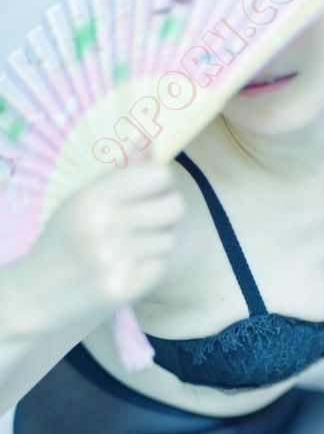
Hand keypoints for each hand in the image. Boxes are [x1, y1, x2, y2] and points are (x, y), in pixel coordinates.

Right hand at [28, 159, 186, 325]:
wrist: (37, 294)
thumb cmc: (65, 240)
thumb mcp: (82, 200)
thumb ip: (120, 173)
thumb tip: (150, 139)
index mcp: (92, 198)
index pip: (157, 175)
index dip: (162, 181)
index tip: (153, 190)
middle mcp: (104, 226)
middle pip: (174, 207)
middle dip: (167, 212)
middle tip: (149, 219)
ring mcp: (115, 259)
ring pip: (169, 239)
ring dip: (156, 242)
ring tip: (130, 247)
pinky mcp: (124, 288)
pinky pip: (160, 266)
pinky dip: (149, 268)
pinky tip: (127, 268)